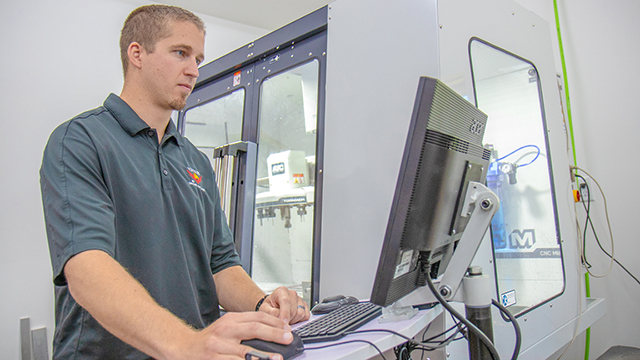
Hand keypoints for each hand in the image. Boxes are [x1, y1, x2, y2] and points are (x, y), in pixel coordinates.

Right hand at [170, 311, 291, 359]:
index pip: (256, 317)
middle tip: (287, 338)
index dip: (274, 322)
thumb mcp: (226, 326)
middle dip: (273, 334)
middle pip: (253, 329)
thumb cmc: (208, 339)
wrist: (183, 347)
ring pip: (245, 350)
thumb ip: (245, 325)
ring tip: (277, 358)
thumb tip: (272, 328)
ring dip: (263, 355)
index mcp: (230, 320)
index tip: (287, 328)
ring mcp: (218, 347)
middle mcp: (224, 330)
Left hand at [259, 286, 309, 323]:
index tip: (284, 322)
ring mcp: (299, 300)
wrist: (273, 307)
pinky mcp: (305, 306)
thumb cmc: (269, 306)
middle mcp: (292, 294)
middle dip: (287, 319)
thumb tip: (279, 318)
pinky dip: (300, 320)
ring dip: (293, 320)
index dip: (285, 313)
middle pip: (293, 310)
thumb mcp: (264, 309)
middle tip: (281, 322)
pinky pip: (306, 316)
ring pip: (300, 314)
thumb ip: (270, 312)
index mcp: (281, 291)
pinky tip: (292, 319)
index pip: (285, 301)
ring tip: (286, 320)